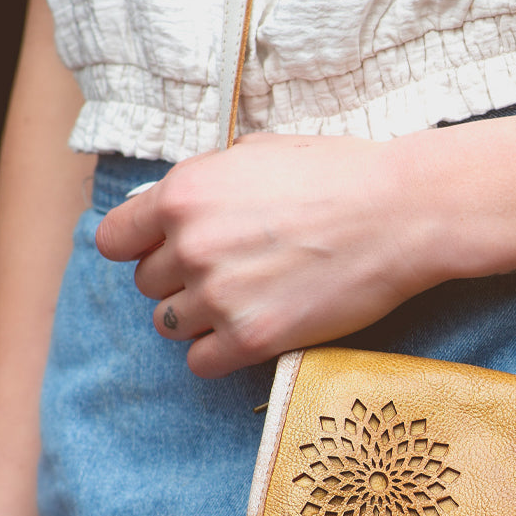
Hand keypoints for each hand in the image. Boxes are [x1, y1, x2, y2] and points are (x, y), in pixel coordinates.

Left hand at [94, 133, 447, 376]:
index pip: (114, 239)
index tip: (161, 253)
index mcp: (185, 194)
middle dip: (178, 281)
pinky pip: (200, 363)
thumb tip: (176, 205)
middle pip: (147, 285)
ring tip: (243, 303)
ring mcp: (220, 295)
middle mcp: (191, 246)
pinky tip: (249, 334)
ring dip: (199, 319)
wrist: (400, 213)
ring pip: (170, 326)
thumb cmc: (340, 175)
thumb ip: (207, 180)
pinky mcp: (252, 338)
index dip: (138, 248)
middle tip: (226, 275)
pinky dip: (217, 354)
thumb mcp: (259, 152)